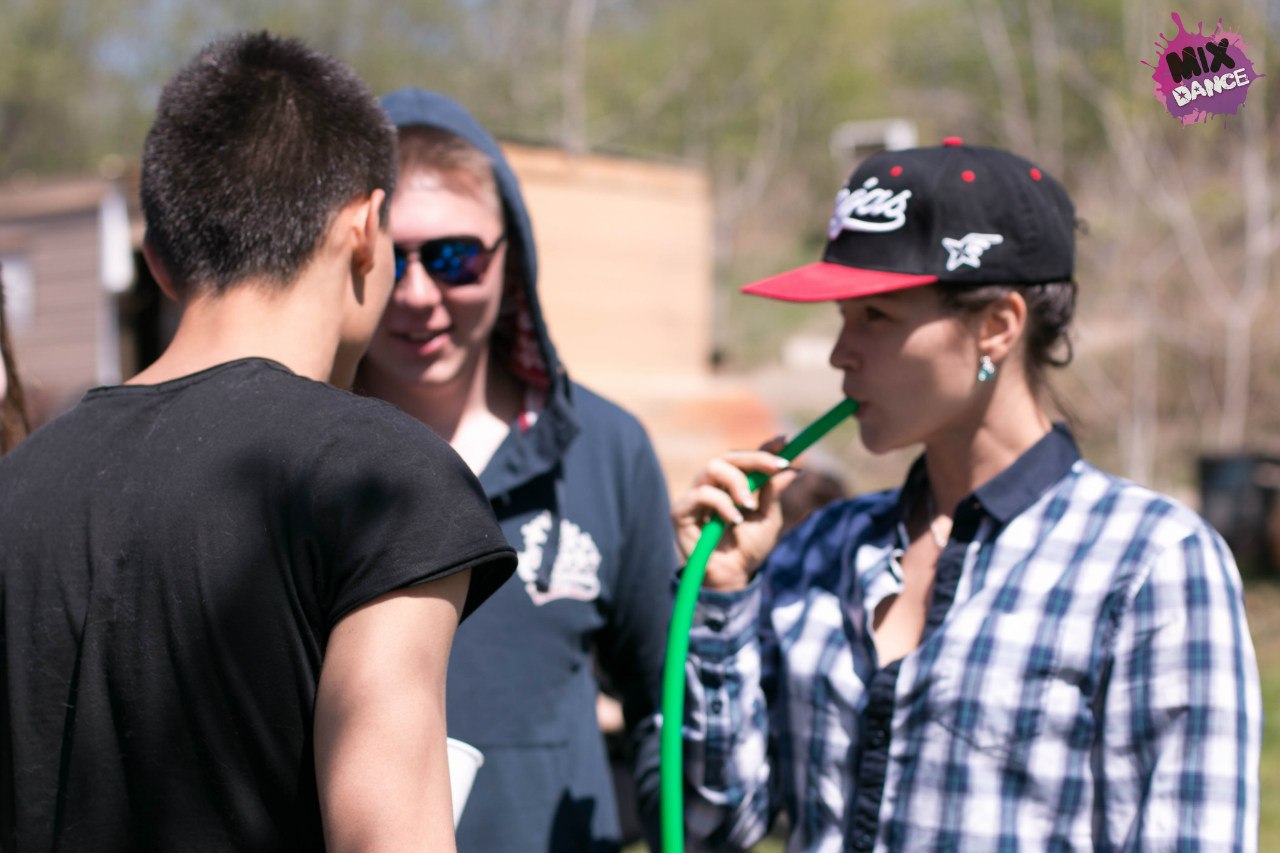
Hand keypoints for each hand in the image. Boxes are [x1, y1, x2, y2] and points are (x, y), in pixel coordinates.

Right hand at [671, 439, 795, 591]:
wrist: (732, 577)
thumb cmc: (749, 547)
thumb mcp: (769, 519)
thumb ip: (774, 493)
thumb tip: (792, 469)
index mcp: (731, 484)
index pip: (745, 458)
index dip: (763, 448)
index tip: (785, 442)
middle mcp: (711, 485)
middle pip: (726, 457)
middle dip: (753, 459)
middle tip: (775, 467)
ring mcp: (694, 496)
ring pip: (711, 468)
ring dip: (736, 481)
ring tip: (749, 503)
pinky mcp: (681, 511)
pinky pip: (701, 495)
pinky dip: (722, 504)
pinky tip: (734, 519)